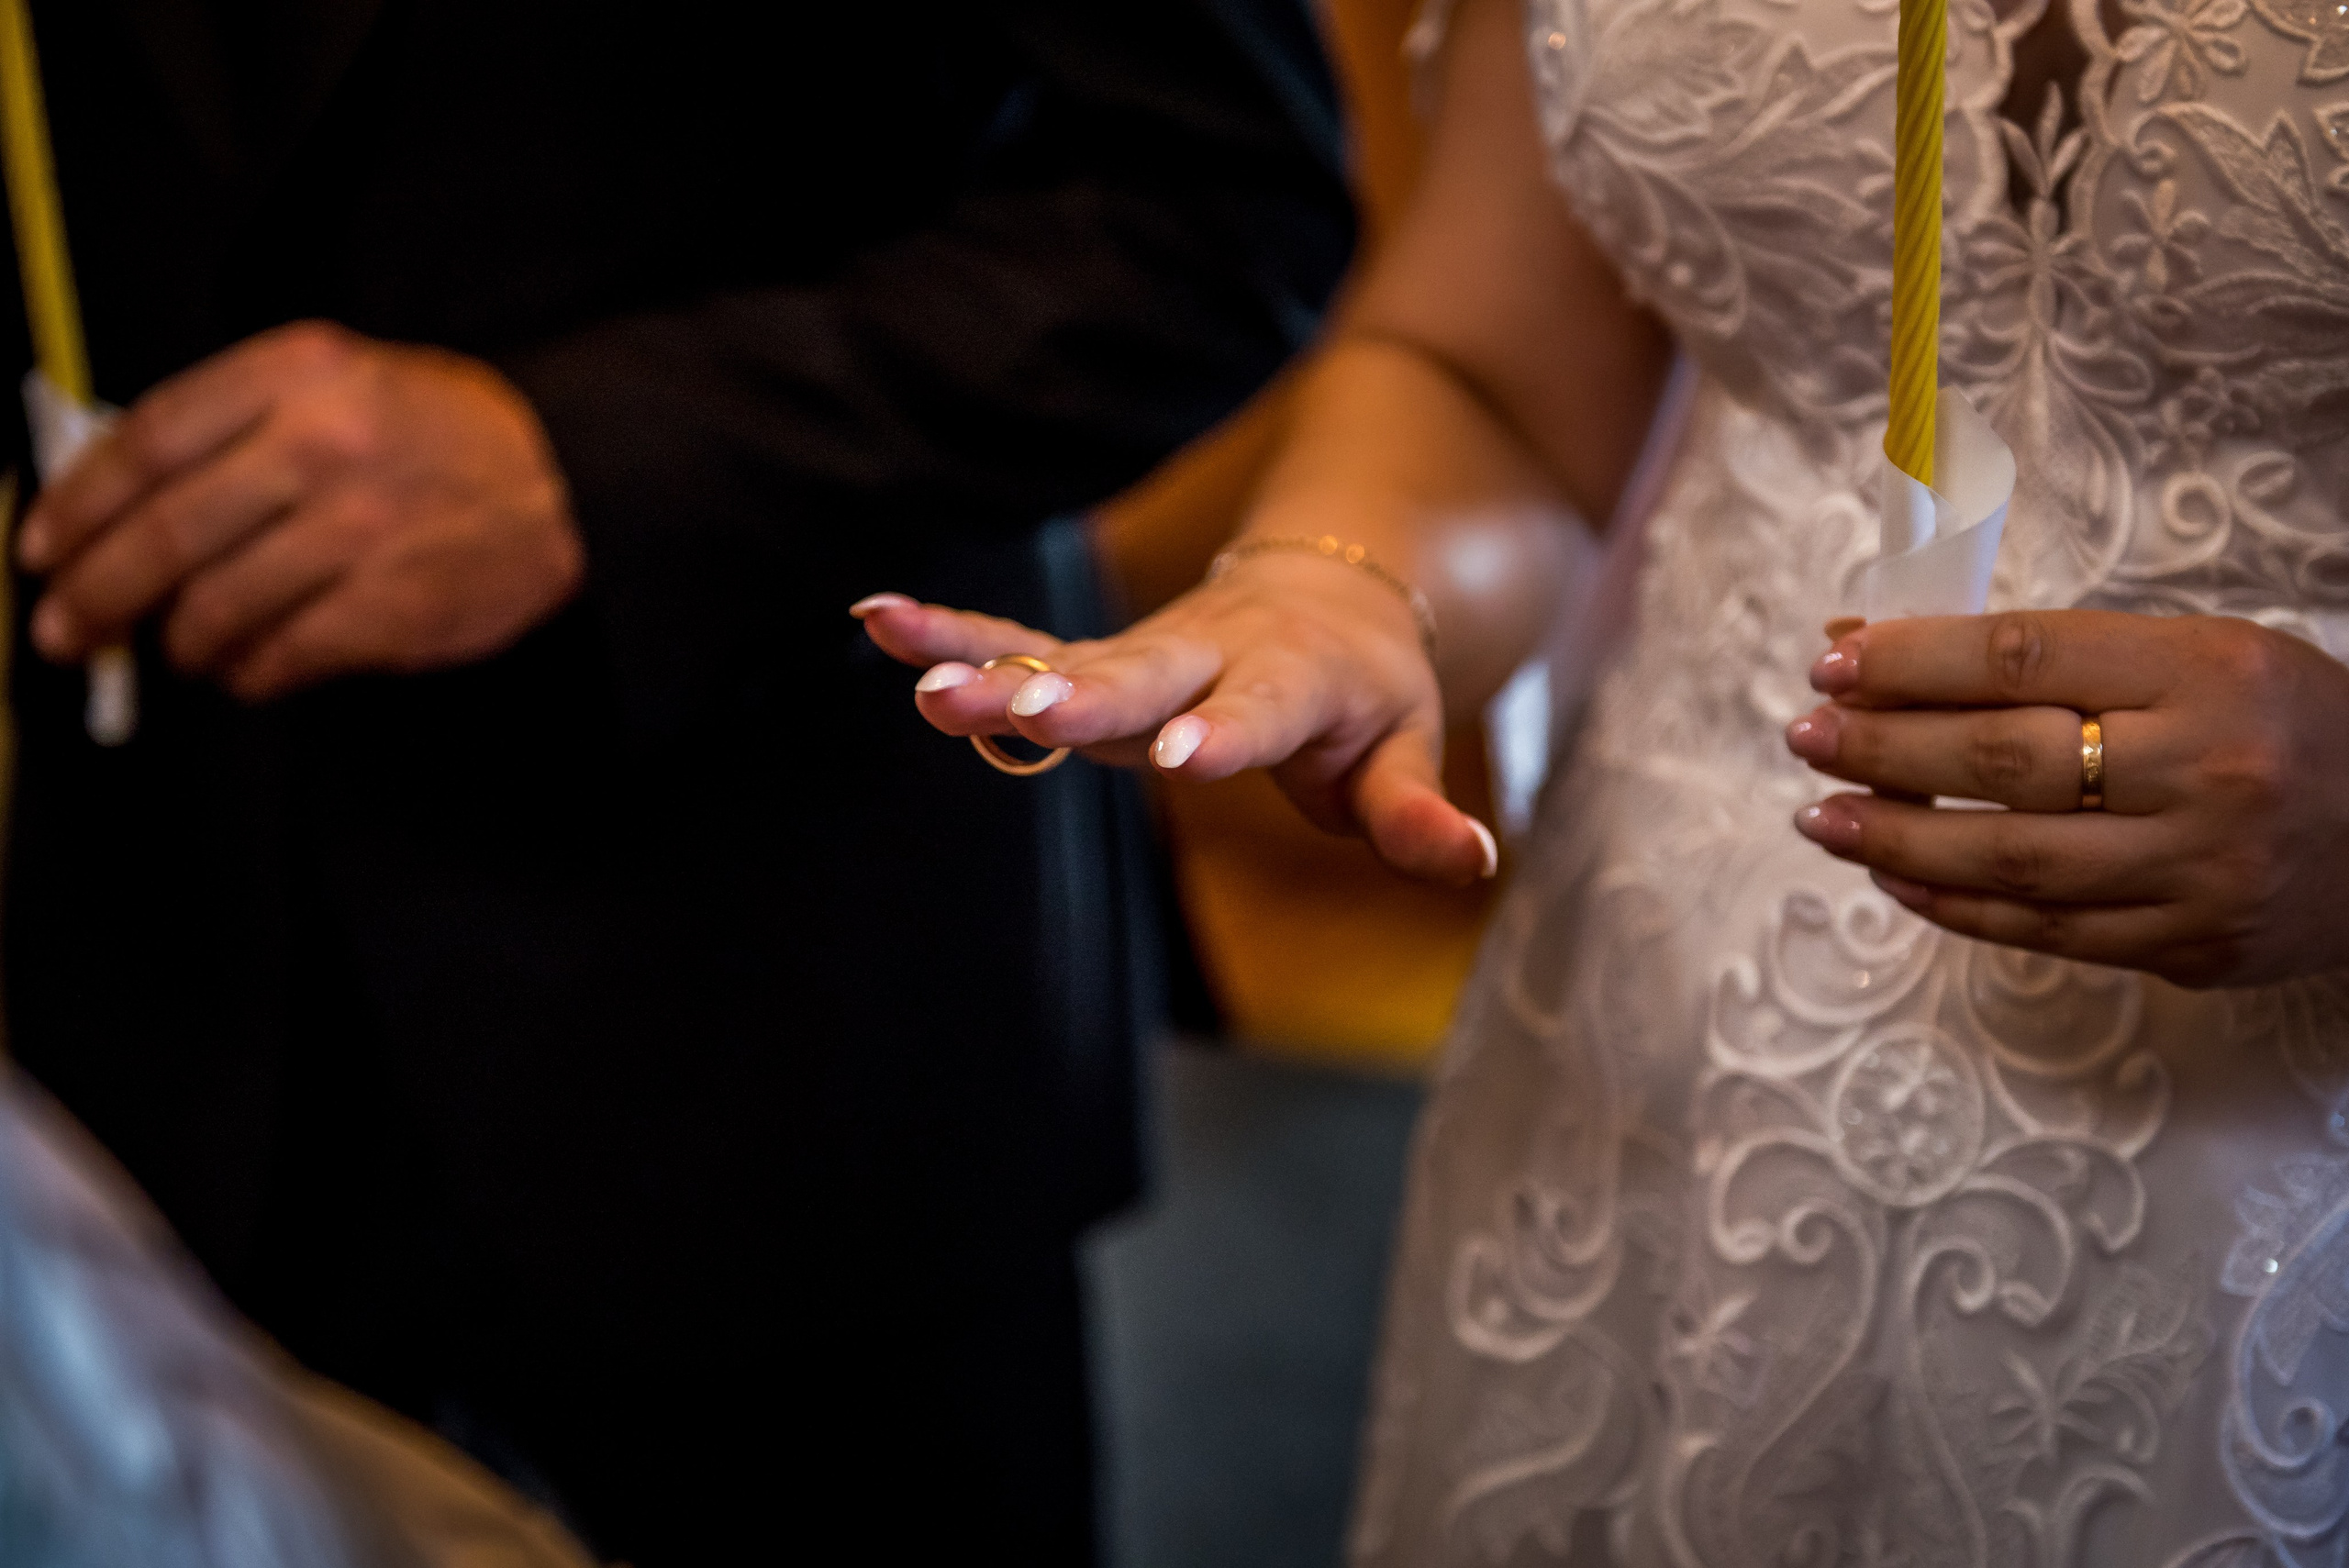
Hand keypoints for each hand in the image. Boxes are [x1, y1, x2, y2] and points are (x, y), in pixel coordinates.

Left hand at [17, 321, 583, 700]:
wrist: (574, 482)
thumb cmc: (450, 436)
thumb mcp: (343, 381)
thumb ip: (237, 420)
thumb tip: (121, 493)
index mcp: (298, 375)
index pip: (148, 441)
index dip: (77, 504)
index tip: (45, 544)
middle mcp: (321, 447)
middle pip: (165, 534)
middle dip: (98, 594)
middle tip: (70, 627)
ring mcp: (359, 532)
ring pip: (215, 607)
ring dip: (180, 641)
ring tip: (180, 647)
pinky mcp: (393, 607)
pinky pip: (282, 656)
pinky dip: (249, 672)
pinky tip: (248, 667)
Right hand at [850, 553, 1498, 885]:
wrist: (1330, 589)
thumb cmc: (1366, 693)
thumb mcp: (1406, 748)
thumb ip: (1417, 811)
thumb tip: (1474, 862)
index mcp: (1293, 680)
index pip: (1257, 711)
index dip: (1223, 732)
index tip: (1183, 755)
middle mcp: (1208, 655)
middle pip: (1141, 675)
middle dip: (1081, 695)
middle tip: (1022, 712)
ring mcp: (1145, 653)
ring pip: (1063, 655)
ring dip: (988, 663)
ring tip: (910, 672)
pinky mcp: (1097, 659)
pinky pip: (1020, 641)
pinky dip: (954, 633)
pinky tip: (877, 621)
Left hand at [1783, 609, 2348, 987]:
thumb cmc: (2283, 722)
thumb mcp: (2192, 653)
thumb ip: (2045, 656)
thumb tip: (1872, 647)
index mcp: (2208, 672)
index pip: (2022, 658)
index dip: (1911, 661)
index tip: (1832, 663)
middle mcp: (2205, 773)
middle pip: (2002, 761)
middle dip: (1881, 748)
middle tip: (1805, 737)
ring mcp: (2199, 872)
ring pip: (2008, 859)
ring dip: (1893, 837)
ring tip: (1820, 816)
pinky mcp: (2191, 948)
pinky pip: (2044, 929)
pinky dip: (1954, 903)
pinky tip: (1895, 874)